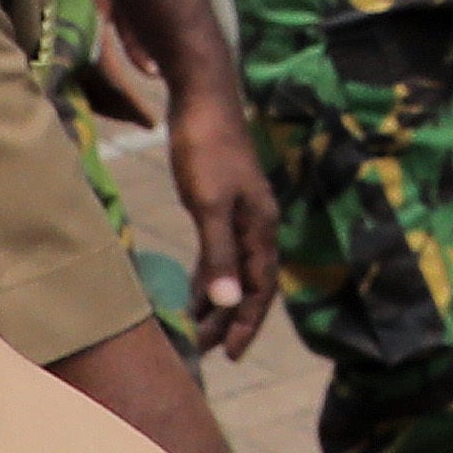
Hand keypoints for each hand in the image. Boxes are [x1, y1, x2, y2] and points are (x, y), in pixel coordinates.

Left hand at [160, 67, 278, 358]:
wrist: (202, 97)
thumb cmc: (205, 148)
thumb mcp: (209, 204)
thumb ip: (218, 253)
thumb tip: (227, 301)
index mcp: (260, 227)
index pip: (260, 288)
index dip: (246, 323)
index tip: (229, 355)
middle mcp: (256, 224)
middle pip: (249, 283)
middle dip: (228, 319)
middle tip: (202, 349)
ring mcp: (240, 213)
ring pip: (233, 269)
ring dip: (217, 299)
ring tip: (195, 328)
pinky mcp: (222, 202)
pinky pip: (220, 252)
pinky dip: (208, 274)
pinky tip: (192, 288)